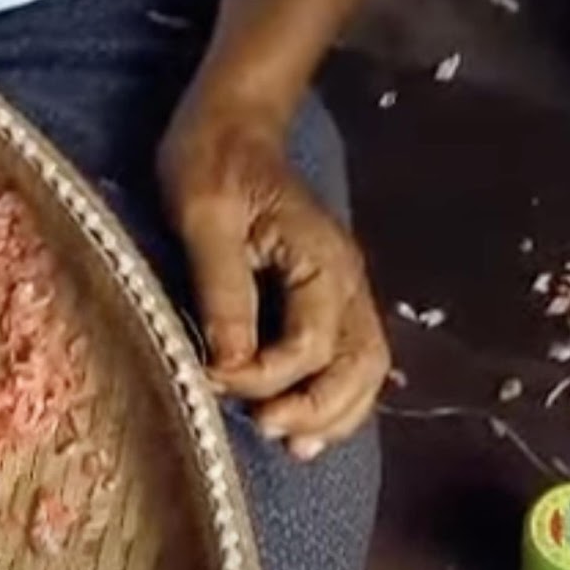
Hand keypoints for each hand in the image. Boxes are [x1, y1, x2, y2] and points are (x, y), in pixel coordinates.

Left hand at [158, 95, 387, 460]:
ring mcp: (343, 290)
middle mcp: (346, 281)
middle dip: (316, 409)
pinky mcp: (325, 298)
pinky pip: (349, 359)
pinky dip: (334, 399)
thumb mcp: (204, 217)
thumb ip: (223, 290)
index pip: (311, 343)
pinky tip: (303, 427)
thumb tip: (231, 364)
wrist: (232, 125)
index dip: (266, 375)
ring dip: (333, 413)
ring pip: (366, 371)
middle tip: (263, 429)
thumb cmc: (212, 162)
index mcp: (321, 260)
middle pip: (360, 367)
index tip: (212, 377)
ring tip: (290, 444)